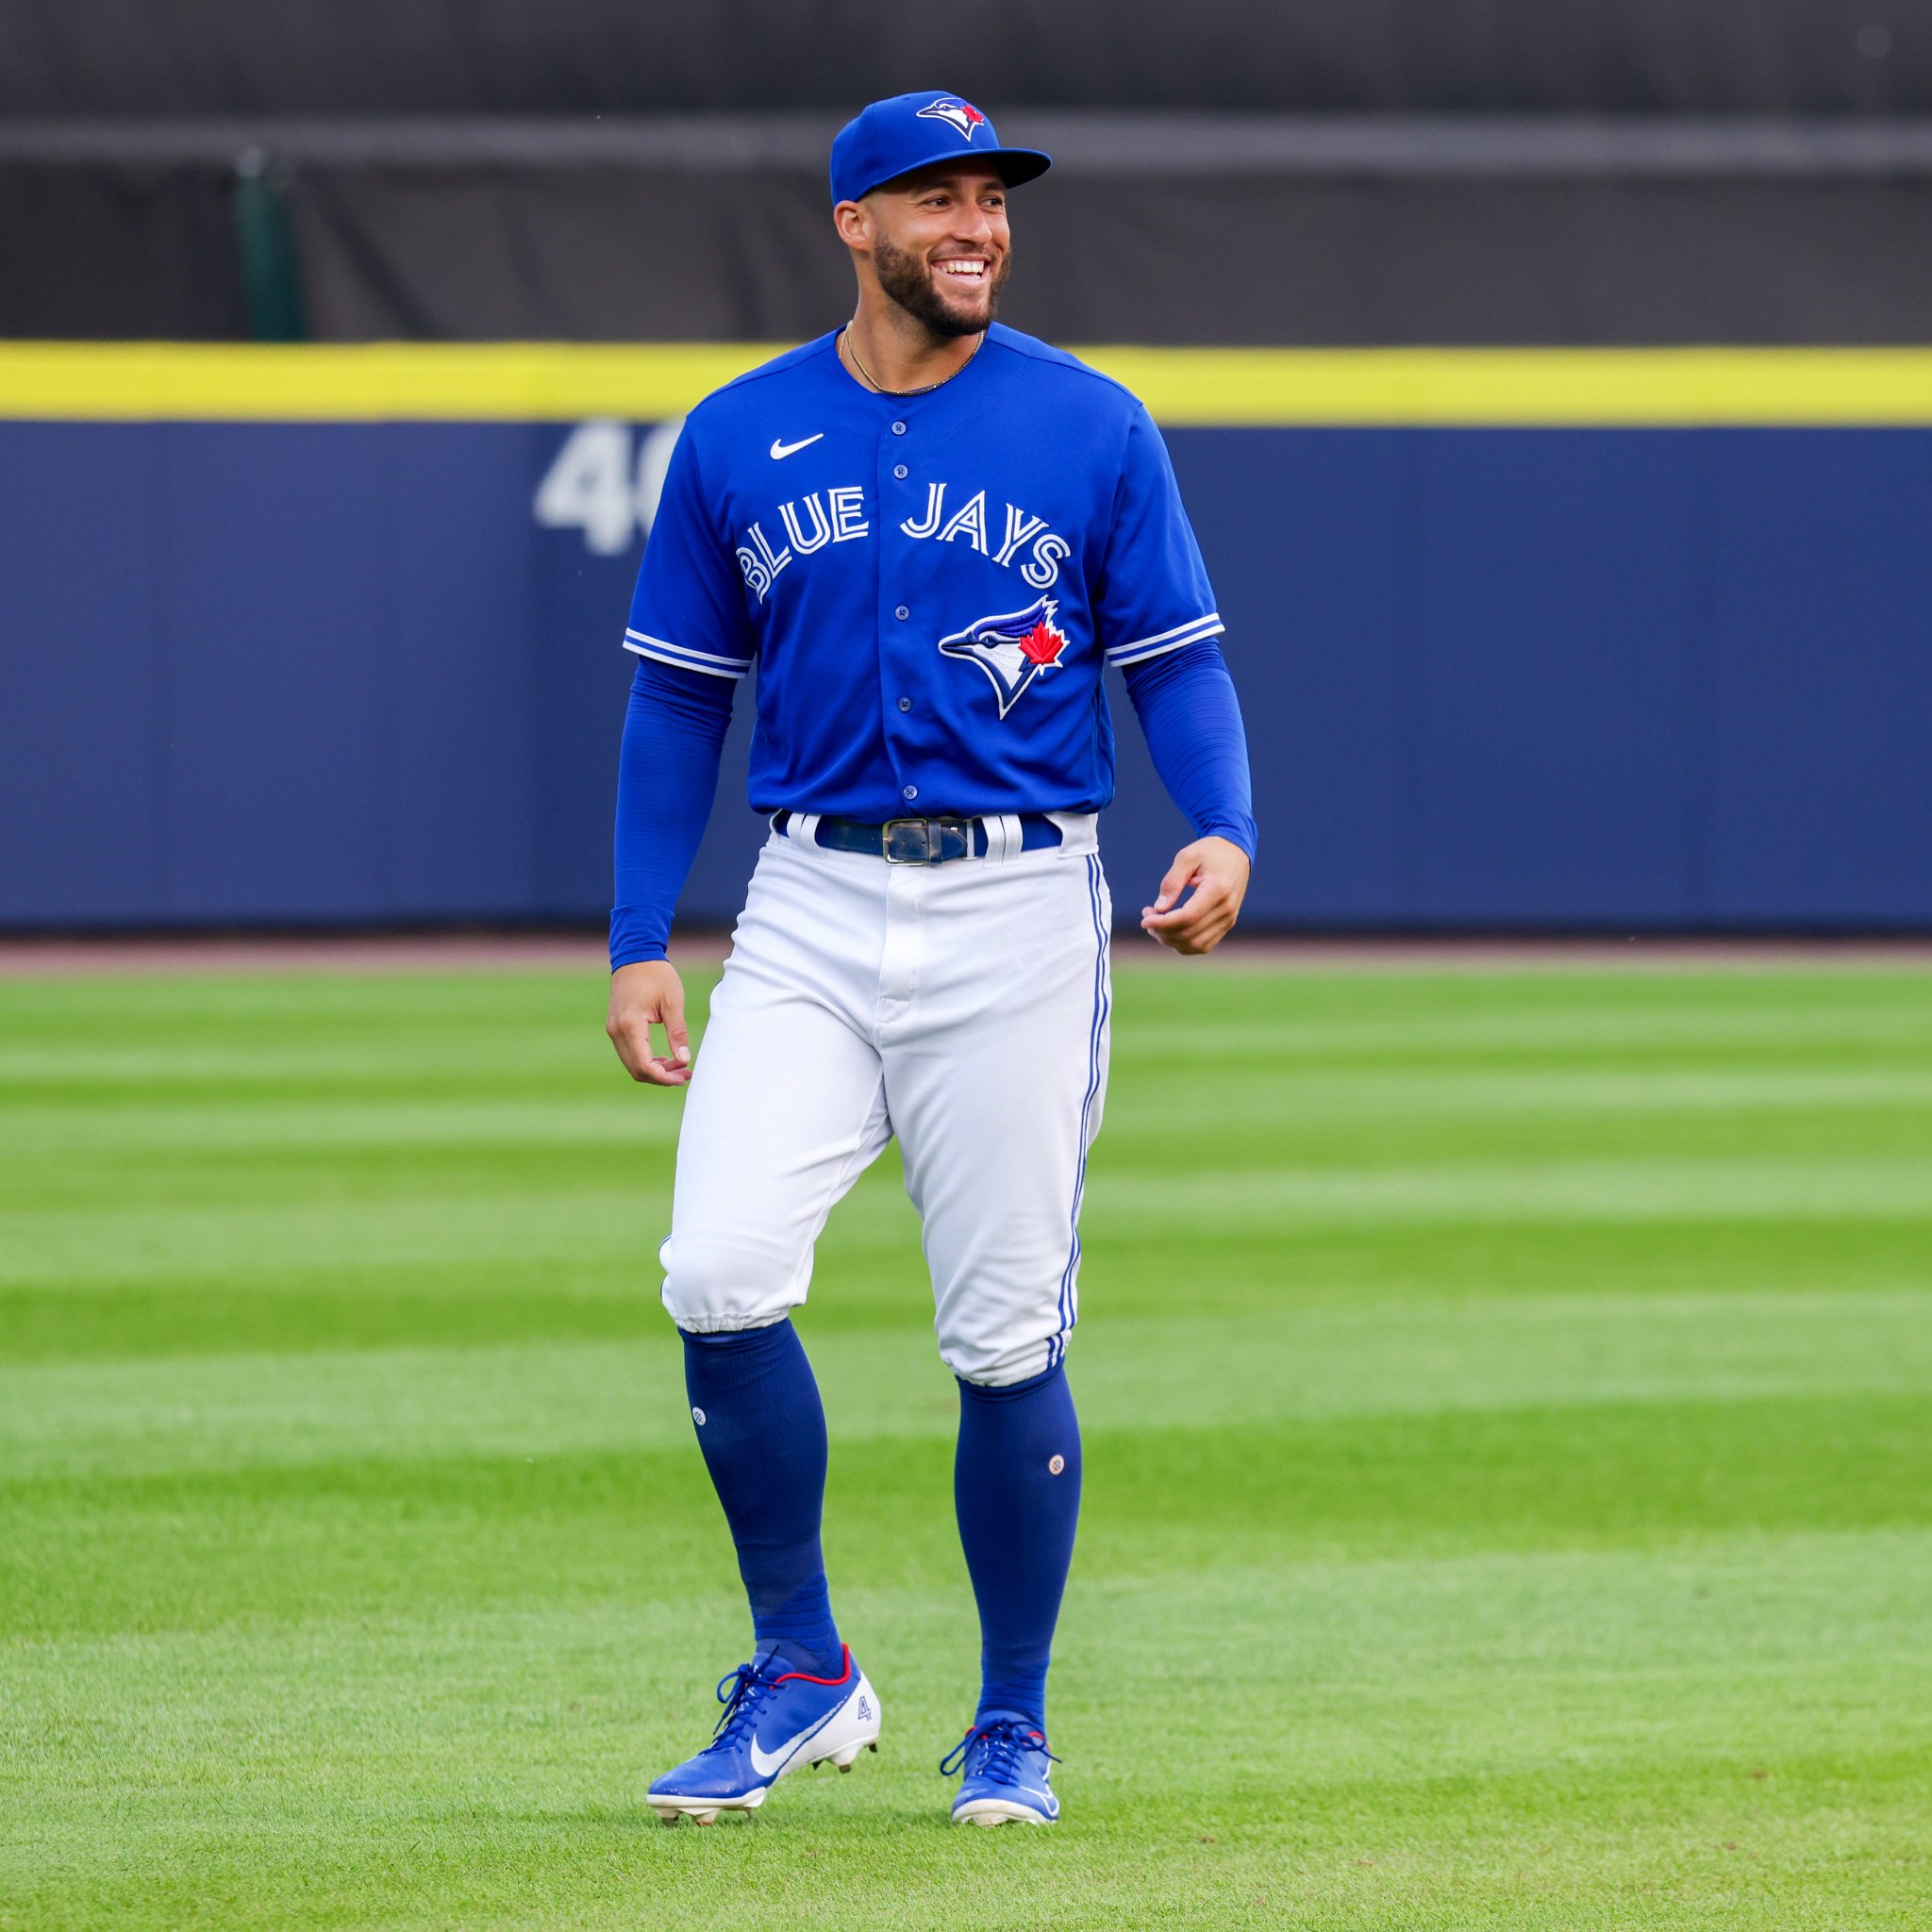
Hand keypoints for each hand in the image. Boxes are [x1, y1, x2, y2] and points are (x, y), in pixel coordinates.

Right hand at [606, 959, 692, 1085]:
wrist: (635, 956)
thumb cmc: (656, 975)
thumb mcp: (673, 1002)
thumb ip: (677, 1033)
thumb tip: (684, 1060)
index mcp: (630, 1025)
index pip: (644, 1065)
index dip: (664, 1077)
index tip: (684, 1076)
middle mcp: (616, 1031)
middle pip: (636, 1070)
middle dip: (661, 1077)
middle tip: (685, 1074)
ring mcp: (613, 1030)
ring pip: (631, 1064)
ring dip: (654, 1070)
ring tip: (679, 1066)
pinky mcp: (615, 1027)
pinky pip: (629, 1053)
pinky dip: (645, 1060)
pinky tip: (664, 1058)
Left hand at [1141, 836, 1250, 955]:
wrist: (1236, 853)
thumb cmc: (1209, 852)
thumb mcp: (1187, 857)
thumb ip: (1172, 882)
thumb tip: (1159, 908)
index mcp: (1218, 890)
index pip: (1187, 917)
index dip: (1162, 923)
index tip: (1144, 918)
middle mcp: (1226, 909)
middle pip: (1189, 934)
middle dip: (1162, 930)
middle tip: (1147, 914)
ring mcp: (1229, 920)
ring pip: (1195, 945)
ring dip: (1170, 940)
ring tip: (1156, 923)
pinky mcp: (1227, 925)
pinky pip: (1203, 946)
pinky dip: (1183, 944)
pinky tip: (1170, 930)